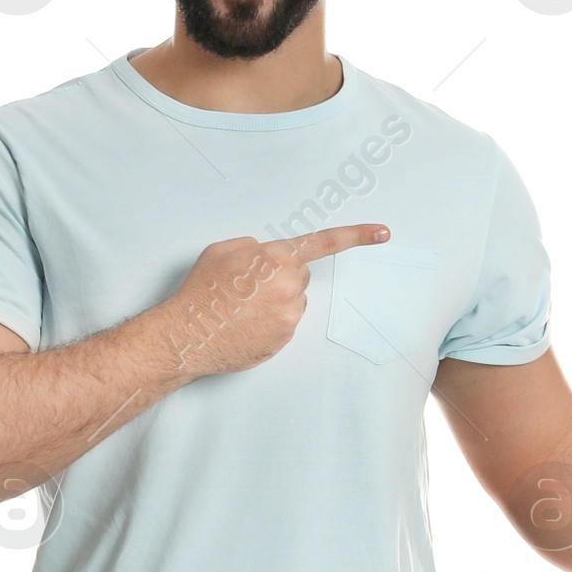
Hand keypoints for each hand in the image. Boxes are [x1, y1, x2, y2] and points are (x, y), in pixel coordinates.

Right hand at [157, 224, 388, 379]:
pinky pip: (285, 323)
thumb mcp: (223, 250)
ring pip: (293, 300)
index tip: (383, 232)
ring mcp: (290, 315)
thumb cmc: (202, 291)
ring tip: (241, 308)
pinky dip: (269, 322)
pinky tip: (245, 324)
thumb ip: (255, 246)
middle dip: (280, 277)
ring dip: (275, 301)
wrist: (188, 334)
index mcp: (277, 257)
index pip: (324, 242)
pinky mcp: (285, 339)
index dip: (357, 235)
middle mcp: (290, 285)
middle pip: (299, 275)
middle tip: (247, 287)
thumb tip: (266, 256)